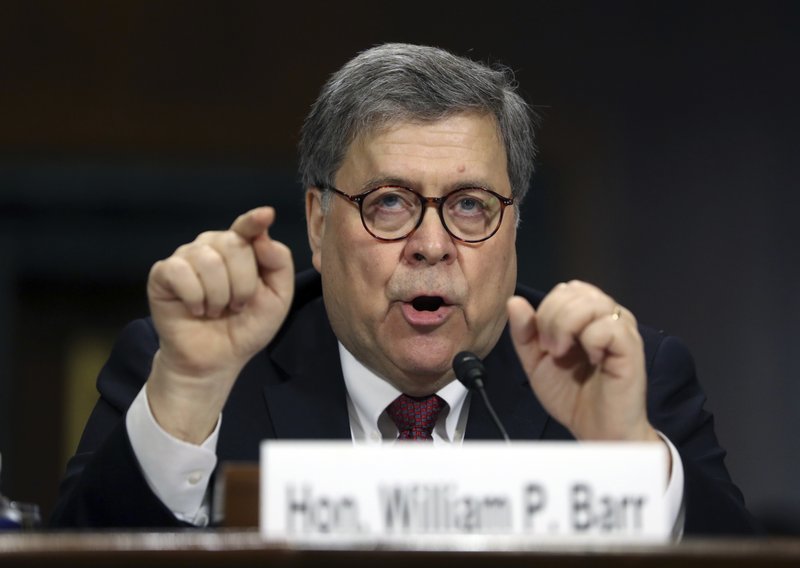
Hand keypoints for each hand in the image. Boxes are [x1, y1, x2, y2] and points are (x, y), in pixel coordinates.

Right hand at [145, 207, 293, 441]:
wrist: (216, 359)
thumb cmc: (246, 325)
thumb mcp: (277, 298)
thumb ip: (278, 264)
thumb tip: (264, 236)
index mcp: (240, 248)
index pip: (248, 227)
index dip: (254, 220)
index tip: (266, 214)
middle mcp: (211, 246)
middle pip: (234, 245)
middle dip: (243, 285)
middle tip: (236, 306)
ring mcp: (186, 257)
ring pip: (209, 260)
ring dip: (219, 296)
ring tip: (216, 310)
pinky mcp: (163, 273)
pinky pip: (181, 273)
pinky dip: (195, 298)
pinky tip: (196, 309)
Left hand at [507, 281, 658, 442]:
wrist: (597, 432)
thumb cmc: (572, 396)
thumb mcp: (536, 362)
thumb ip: (524, 333)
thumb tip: (514, 302)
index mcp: (586, 316)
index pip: (564, 289)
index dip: (546, 310)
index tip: (543, 343)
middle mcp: (606, 317)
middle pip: (574, 291)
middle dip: (552, 318)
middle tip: (552, 350)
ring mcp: (621, 330)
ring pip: (590, 303)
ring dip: (566, 327)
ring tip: (564, 354)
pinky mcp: (631, 347)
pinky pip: (608, 326)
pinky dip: (590, 340)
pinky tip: (592, 358)